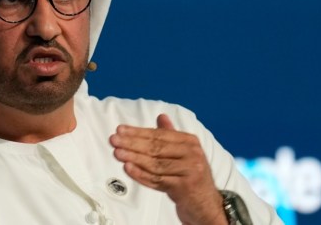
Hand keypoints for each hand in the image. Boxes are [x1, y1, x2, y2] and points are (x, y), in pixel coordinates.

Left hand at [110, 114, 226, 224]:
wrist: (206, 203)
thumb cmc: (191, 176)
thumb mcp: (184, 153)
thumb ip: (171, 135)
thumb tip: (161, 117)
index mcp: (190, 142)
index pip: (160, 135)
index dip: (139, 132)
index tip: (121, 130)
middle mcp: (192, 154)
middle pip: (157, 148)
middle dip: (132, 143)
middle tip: (114, 140)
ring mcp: (189, 171)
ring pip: (156, 164)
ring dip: (134, 158)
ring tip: (118, 153)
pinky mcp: (184, 187)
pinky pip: (158, 180)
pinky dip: (141, 175)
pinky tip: (128, 168)